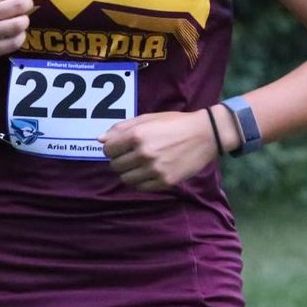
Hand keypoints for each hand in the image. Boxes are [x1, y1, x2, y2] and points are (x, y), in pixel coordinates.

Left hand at [100, 109, 220, 191]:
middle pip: (115, 165)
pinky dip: (141, 182)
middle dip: (120, 161)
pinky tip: (149, 172)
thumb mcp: (148, 119)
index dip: (112, 149)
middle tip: (132, 156)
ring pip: (126, 179)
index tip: (121, 148)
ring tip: (141, 165)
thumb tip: (100, 140)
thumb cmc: (175, 123)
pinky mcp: (165, 181)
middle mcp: (144, 153)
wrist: (205, 134)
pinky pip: (141, 187)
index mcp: (137, 135)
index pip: (108, 150)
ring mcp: (154, 169)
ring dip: (129, 173)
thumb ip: (122, 128)